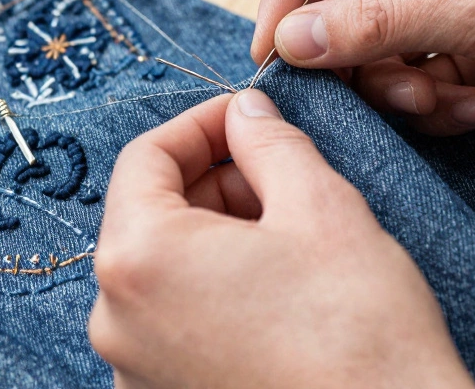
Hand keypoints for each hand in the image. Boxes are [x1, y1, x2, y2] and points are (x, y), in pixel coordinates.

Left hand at [88, 90, 474, 388]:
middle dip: (213, 182)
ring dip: (216, 236)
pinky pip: (173, 323)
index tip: (247, 118)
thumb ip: (269, 143)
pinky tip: (274, 291)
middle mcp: (115, 320)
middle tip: (279, 175)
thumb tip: (246, 111)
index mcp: (137, 258)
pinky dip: (213, 291)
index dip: (201, 124)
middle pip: (150, 215)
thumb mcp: (320, 206)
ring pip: (164, 270)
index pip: (144, 157)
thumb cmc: (359, 333)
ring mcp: (134, 370)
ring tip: (286, 236)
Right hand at [252, 0, 474, 151]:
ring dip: (398, 88)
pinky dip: (434, 105)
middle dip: (353, 55)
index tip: (270, 51)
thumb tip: (291, 37)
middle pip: (348, 3)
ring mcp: (455, 8)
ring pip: (378, 52)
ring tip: (443, 100)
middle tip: (365, 92)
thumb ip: (377, 24)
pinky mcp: (472, 56)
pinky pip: (415, 83)